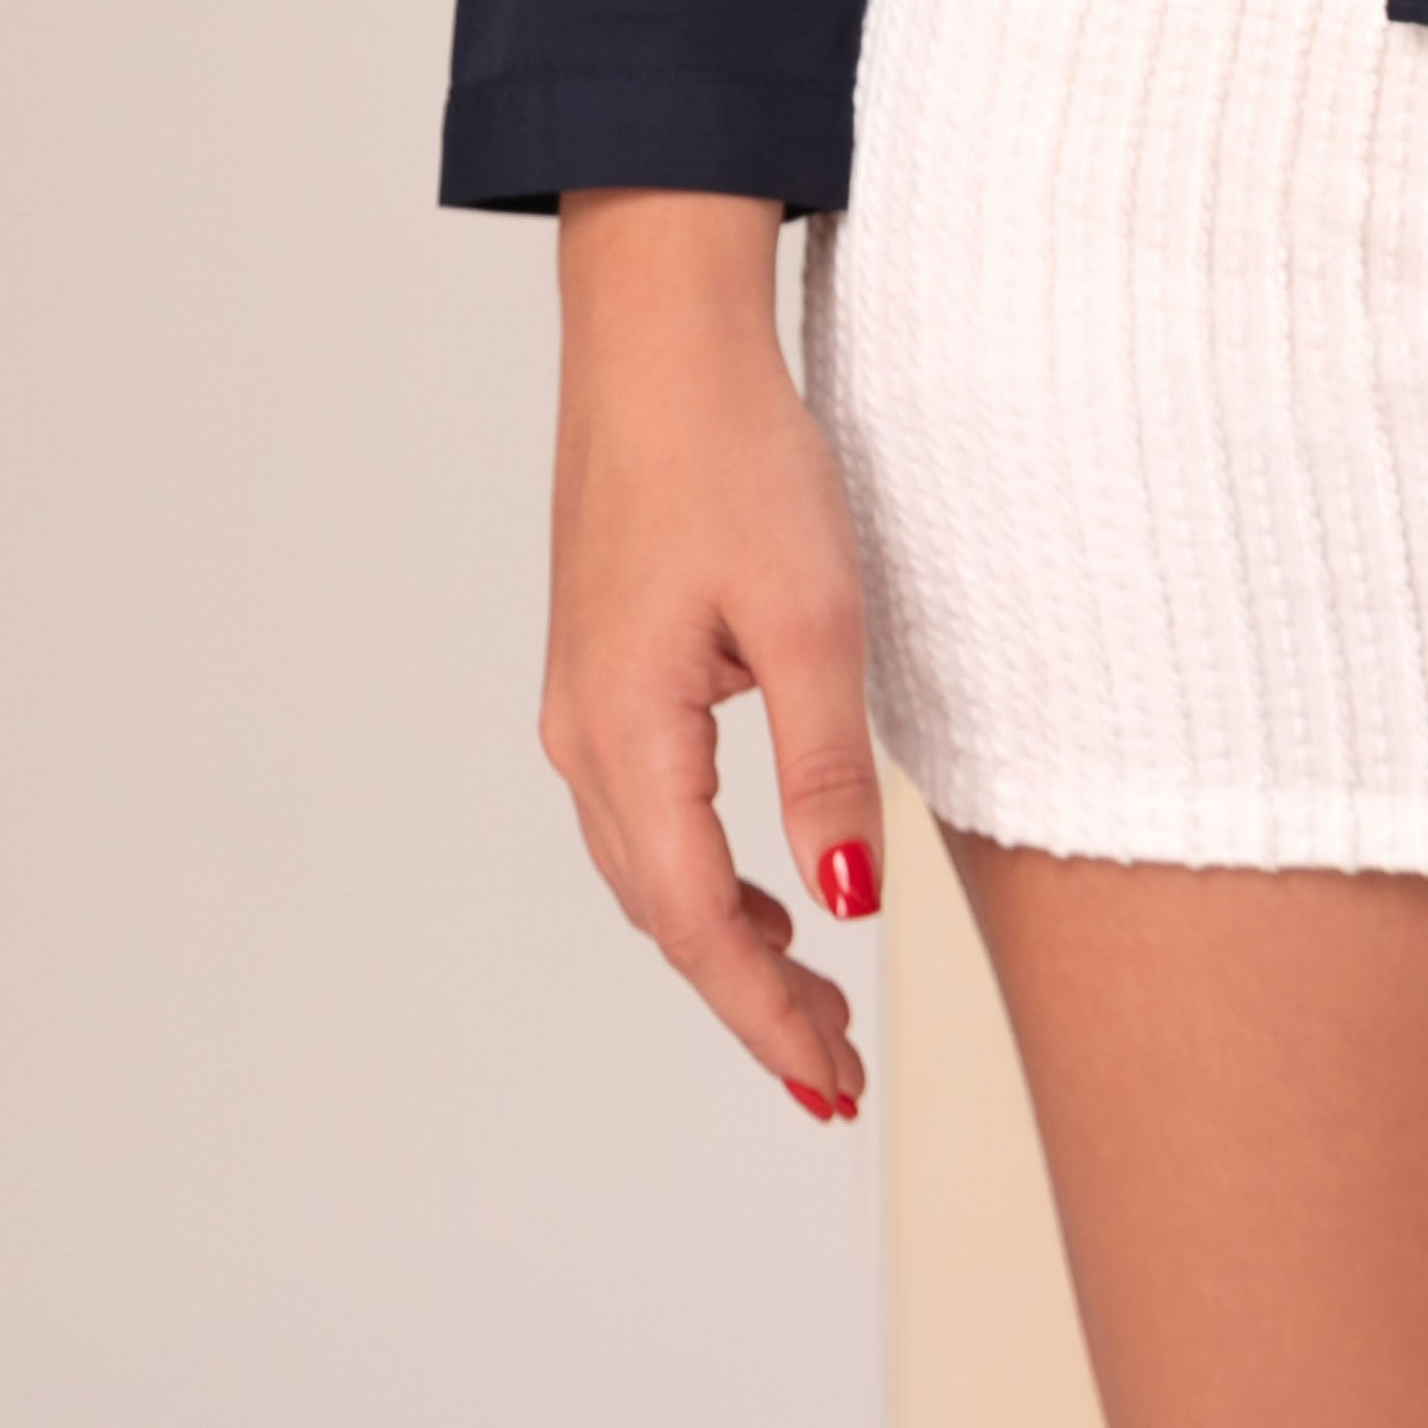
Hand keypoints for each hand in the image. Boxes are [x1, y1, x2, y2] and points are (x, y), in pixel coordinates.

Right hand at [542, 190, 881, 1122]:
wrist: (660, 339)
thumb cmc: (738, 458)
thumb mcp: (814, 621)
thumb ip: (824, 775)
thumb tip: (845, 911)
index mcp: (626, 737)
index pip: (701, 927)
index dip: (766, 1017)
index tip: (831, 1088)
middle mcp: (583, 738)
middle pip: (667, 918)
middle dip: (750, 1002)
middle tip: (836, 1075)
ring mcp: (583, 705)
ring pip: (652, 873)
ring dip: (728, 944)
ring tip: (814, 1004)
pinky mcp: (602, 671)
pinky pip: (647, 815)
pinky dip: (705, 875)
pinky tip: (765, 889)